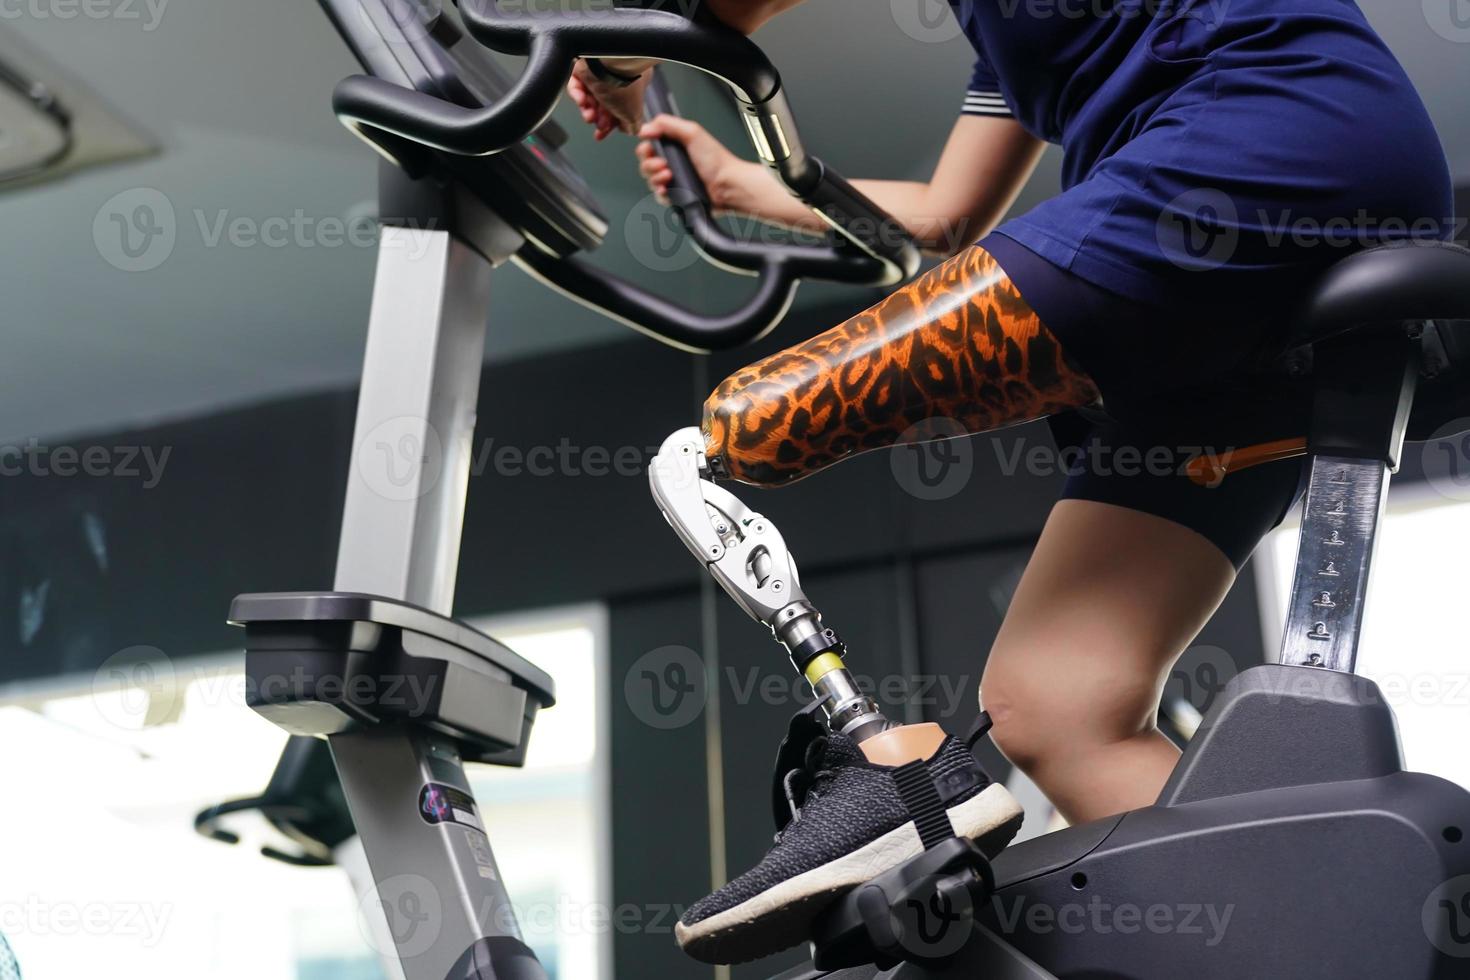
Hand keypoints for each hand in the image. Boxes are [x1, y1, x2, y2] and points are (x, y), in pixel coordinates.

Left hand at [566, 60, 651, 139]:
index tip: (605, 131)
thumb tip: (629, 130)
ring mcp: (599, 70)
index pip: (623, 106)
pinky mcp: (583, 66)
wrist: (608, 64)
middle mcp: (617, 75)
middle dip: (600, 118)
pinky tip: (582, 101)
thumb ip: (632, 126)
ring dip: (588, 110)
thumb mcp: (633, 114)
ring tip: (589, 115)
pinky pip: (577, 85)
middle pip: (605, 103)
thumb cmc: (624, 83)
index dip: (613, 122)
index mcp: (634, 83)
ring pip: (590, 95)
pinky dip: (577, 96)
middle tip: (599, 125)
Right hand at [636, 115, 751, 213]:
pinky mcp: (677, 195)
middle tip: (663, 163)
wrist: (727, 186)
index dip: (646, 147)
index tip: (650, 147)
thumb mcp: (692, 132)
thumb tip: (645, 127)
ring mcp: (675, 179)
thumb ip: (667, 125)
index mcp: (676, 145)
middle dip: (650, 164)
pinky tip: (666, 189)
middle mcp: (674, 162)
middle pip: (646, 163)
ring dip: (655, 177)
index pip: (649, 145)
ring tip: (668, 175)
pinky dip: (660, 192)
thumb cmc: (717, 162)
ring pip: (650, 180)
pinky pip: (659, 196)